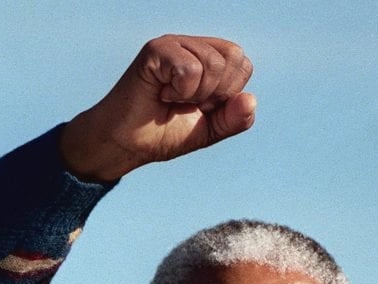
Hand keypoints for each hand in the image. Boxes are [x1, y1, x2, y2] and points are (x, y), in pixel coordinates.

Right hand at [60, 35, 255, 180]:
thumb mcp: (206, 131)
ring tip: (170, 99)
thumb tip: (251, 100)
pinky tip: (160, 93)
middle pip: (234, 59)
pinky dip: (179, 91)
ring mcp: (174, 44)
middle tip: (184, 103)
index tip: (199, 107)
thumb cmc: (160, 134)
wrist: (126, 145)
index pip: (242, 65)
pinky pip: (189, 69)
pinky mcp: (157, 49)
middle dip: (215, 94)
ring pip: (213, 65)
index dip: (226, 95)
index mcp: (208, 60)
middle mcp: (193, 46)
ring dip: (194, 95)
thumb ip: (232, 120)